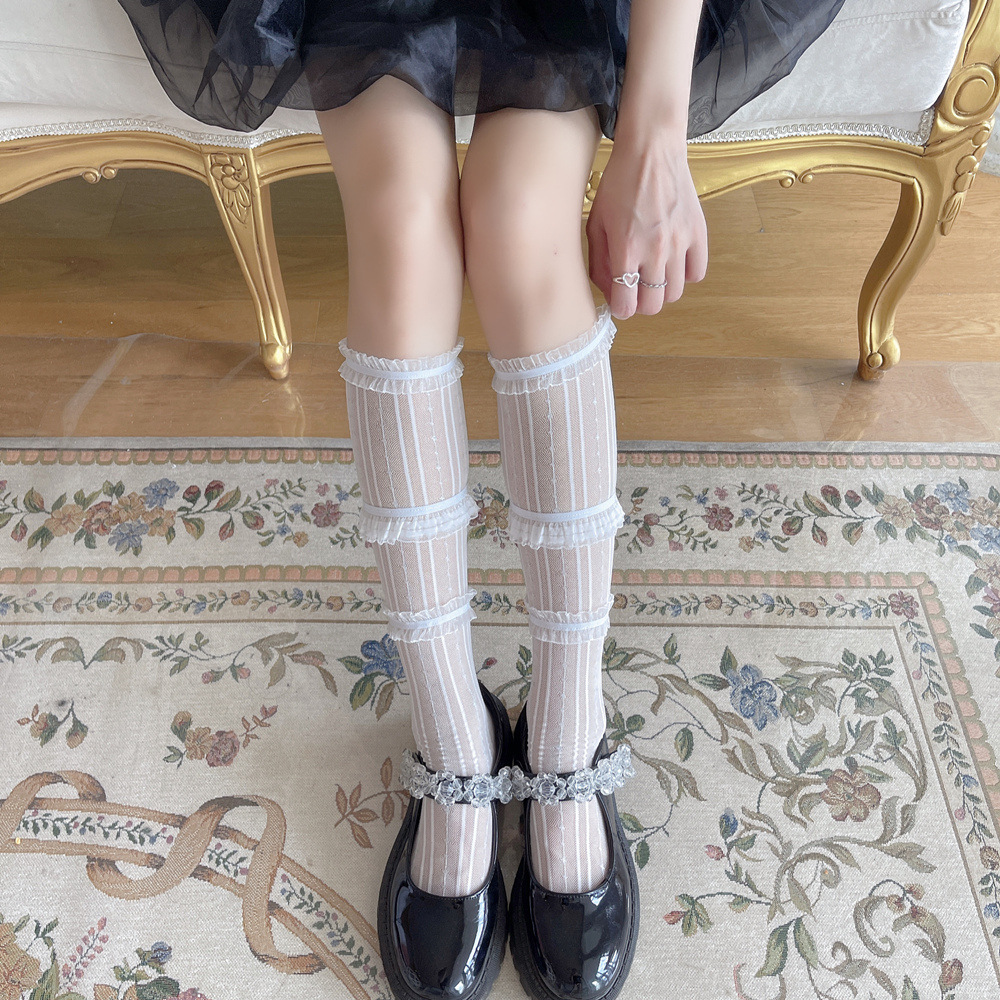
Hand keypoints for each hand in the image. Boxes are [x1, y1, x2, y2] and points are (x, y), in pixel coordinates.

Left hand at [586, 130, 707, 319]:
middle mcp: (655, 251)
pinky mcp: (698, 233)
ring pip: (674, 293)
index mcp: (625, 251)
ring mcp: (679, 243)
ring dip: (661, 290)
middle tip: (635, 288)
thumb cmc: (618, 185)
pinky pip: (697, 273)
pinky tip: (673, 262)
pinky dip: (685, 274)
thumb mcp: (596, 223)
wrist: (650, 151)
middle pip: (653, 306)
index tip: (619, 300)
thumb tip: (609, 290)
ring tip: (653, 272)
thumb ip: (599, 262)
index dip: (621, 308)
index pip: (626, 306)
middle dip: (641, 303)